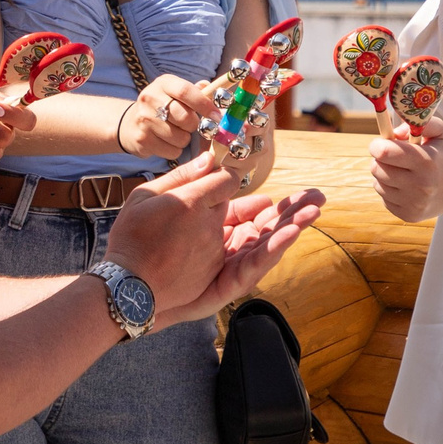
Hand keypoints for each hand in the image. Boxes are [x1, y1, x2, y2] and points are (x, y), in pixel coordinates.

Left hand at [104, 151, 324, 324]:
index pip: (245, 213)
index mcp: (210, 228)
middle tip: (318, 198)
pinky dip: (274, 249)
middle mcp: (224, 248)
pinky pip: (254, 266)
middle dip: (292, 214)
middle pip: (265, 228)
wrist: (124, 281)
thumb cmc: (137, 241)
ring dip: (292, 227)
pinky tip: (290, 233)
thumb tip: (213, 159)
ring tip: (314, 211)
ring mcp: (227, 267)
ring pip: (267, 245)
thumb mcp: (157, 199)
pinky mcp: (227, 284)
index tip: (277, 194)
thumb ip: (188, 179)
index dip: (265, 205)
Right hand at [113, 73, 218, 159]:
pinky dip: (175, 150)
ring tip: (178, 133)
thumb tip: (213, 90)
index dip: (204, 105)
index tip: (216, 116)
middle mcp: (150, 98)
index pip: (186, 91)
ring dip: (185, 139)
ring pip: (180, 138)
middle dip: (195, 126)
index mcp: (163, 83)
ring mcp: (144, 119)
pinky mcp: (142, 139)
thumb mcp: (175, 93)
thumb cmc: (162, 107)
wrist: (130, 124)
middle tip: (192, 126)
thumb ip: (195, 92)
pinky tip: (168, 142)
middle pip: (185, 117)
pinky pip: (172, 151)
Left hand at [369, 115, 442, 221]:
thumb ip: (419, 122)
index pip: (384, 152)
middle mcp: (420, 186)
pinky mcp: (409, 215)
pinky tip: (404, 186)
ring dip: (384, 175)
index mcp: (426, 162)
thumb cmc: (442, 155)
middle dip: (380, 160)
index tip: (380, 143)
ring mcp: (414, 203)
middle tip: (392, 157)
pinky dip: (389, 190)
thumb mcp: (439, 132)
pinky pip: (384, 198)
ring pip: (377, 184)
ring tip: (401, 171)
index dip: (377, 145)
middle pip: (377, 168)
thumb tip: (394, 133)